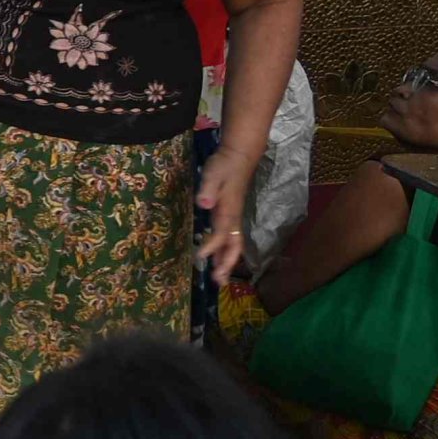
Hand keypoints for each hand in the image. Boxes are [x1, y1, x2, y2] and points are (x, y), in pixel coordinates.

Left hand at [195, 160, 254, 279]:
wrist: (238, 156)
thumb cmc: (224, 165)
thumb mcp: (213, 174)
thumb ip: (208, 189)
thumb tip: (205, 204)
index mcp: (229, 211)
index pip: (222, 234)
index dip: (211, 246)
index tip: (198, 257)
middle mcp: (233, 218)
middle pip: (234, 246)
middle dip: (226, 264)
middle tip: (218, 282)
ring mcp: (233, 217)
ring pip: (233, 244)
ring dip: (225, 261)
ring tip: (217, 278)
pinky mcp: (230, 215)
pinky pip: (229, 238)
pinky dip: (224, 251)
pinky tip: (214, 258)